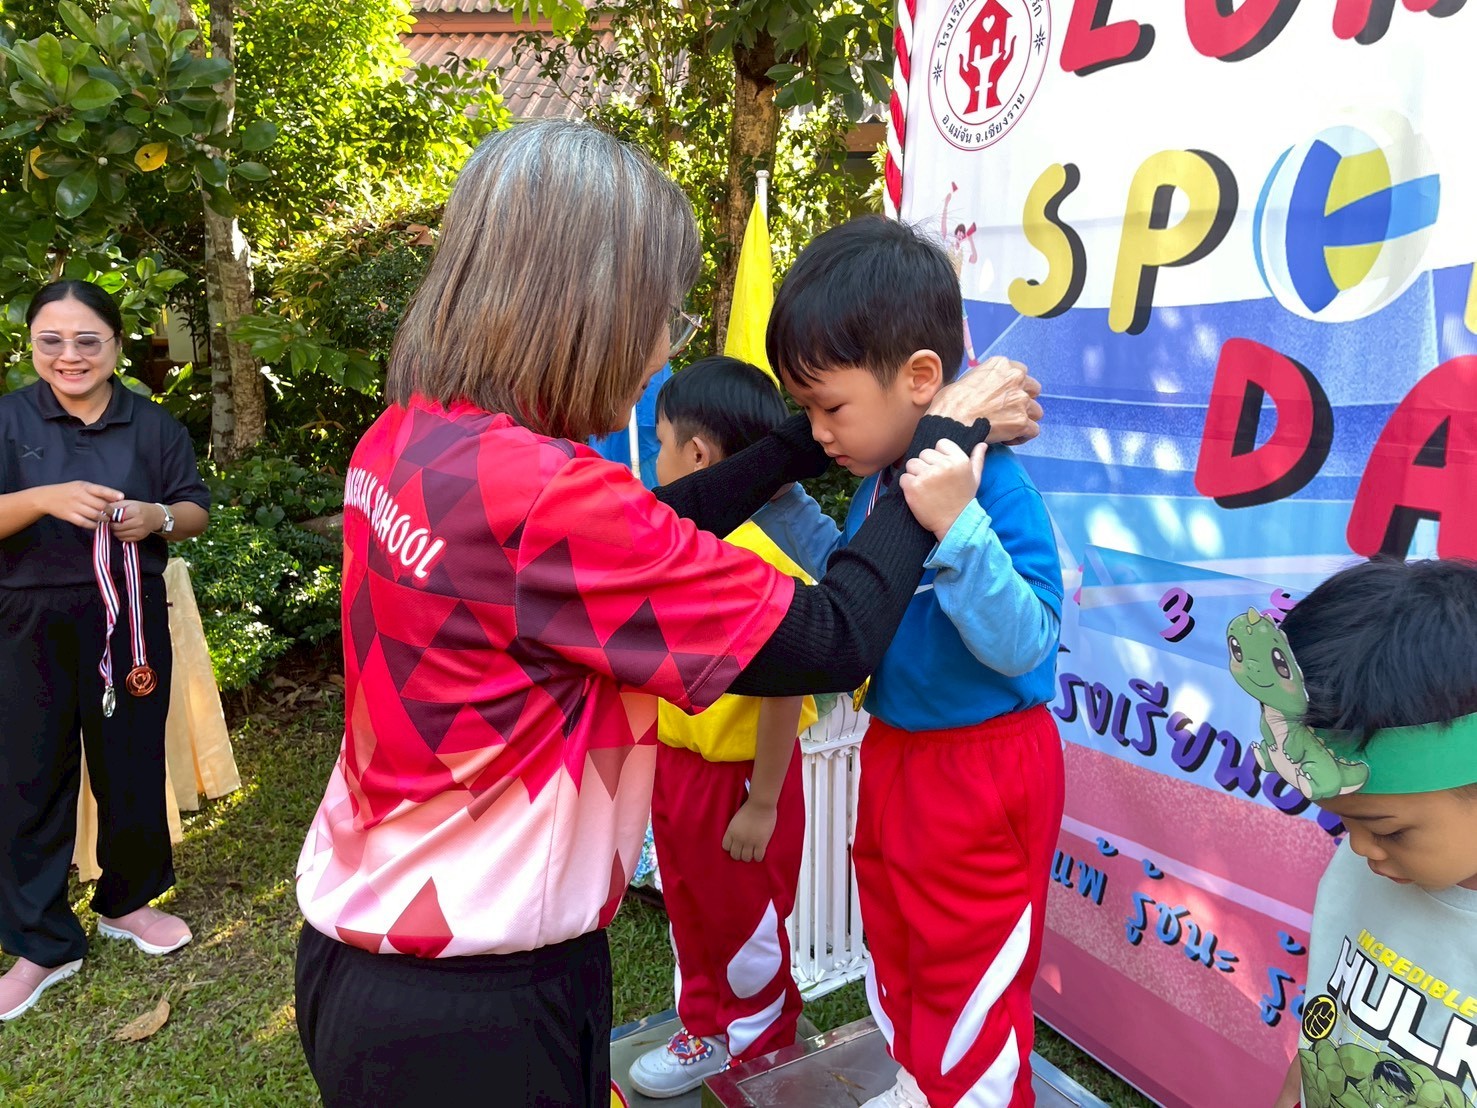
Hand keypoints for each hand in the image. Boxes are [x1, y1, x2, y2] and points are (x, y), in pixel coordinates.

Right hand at [40, 481, 123, 530]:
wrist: (47, 497)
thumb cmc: (68, 491)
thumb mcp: (81, 486)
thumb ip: (97, 491)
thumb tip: (115, 496)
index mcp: (84, 487)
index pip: (100, 490)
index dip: (112, 494)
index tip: (122, 497)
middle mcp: (79, 496)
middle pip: (100, 505)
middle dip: (109, 510)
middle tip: (113, 513)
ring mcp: (74, 506)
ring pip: (94, 514)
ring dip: (103, 519)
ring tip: (106, 519)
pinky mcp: (69, 516)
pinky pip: (84, 522)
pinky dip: (93, 525)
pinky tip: (96, 525)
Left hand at [108, 500, 164, 542]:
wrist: (155, 516)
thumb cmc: (140, 508)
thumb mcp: (129, 503)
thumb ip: (116, 506)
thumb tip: (103, 511)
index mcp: (135, 511)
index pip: (116, 517)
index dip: (110, 517)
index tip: (109, 516)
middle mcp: (138, 522)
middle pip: (117, 527)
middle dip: (112, 525)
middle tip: (112, 522)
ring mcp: (139, 531)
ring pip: (119, 535)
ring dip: (115, 531)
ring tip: (117, 526)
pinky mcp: (139, 538)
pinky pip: (124, 539)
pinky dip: (120, 535)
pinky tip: (123, 530)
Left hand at [722, 800, 777, 862]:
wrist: (761, 804)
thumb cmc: (750, 808)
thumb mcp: (736, 819)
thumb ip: (734, 830)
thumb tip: (736, 839)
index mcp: (731, 831)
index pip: (725, 847)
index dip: (731, 847)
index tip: (736, 845)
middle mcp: (738, 838)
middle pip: (735, 855)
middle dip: (739, 854)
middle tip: (745, 851)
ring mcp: (749, 842)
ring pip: (746, 858)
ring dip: (749, 856)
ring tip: (753, 852)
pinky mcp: (761, 843)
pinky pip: (757, 857)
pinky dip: (758, 857)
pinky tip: (760, 851)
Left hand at [901, 439, 985, 539]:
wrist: (954, 523)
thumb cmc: (964, 500)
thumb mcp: (975, 478)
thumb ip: (977, 459)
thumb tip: (982, 444)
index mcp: (959, 460)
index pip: (940, 443)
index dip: (938, 455)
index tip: (941, 468)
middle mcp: (944, 466)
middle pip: (924, 453)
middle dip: (926, 465)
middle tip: (933, 481)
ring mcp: (928, 476)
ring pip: (911, 463)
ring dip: (915, 474)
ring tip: (925, 487)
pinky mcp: (914, 487)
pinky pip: (903, 477)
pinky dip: (907, 485)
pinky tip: (918, 494)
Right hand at [926, 356, 1042, 444]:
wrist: (951, 422)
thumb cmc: (950, 403)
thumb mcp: (965, 379)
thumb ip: (983, 381)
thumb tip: (983, 389)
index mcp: (1001, 365)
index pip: (1020, 371)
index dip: (1013, 386)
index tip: (1004, 396)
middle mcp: (1015, 378)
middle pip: (1034, 389)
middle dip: (1024, 400)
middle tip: (1008, 411)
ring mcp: (1020, 400)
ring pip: (1036, 411)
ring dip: (1025, 419)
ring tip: (1008, 427)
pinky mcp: (1021, 422)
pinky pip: (1033, 430)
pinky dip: (1022, 436)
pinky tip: (1008, 439)